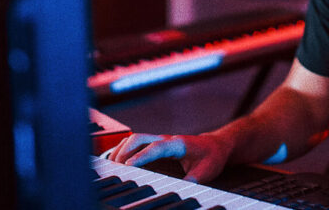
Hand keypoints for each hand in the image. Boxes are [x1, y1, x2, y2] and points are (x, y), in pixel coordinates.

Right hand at [108, 132, 232, 183]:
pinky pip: (136, 143)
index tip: (128, 166)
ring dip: (121, 150)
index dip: (141, 156)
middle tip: (115, 169)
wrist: (216, 145)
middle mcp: (166, 139)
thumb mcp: (206, 171)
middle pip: (139, 138)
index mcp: (178, 143)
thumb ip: (192, 181)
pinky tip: (116, 161)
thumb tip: (179, 191)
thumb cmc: (211, 156)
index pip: (155, 146)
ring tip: (112, 167)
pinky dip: (124, 150)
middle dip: (124, 151)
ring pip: (135, 139)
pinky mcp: (156, 145)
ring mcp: (160, 140)